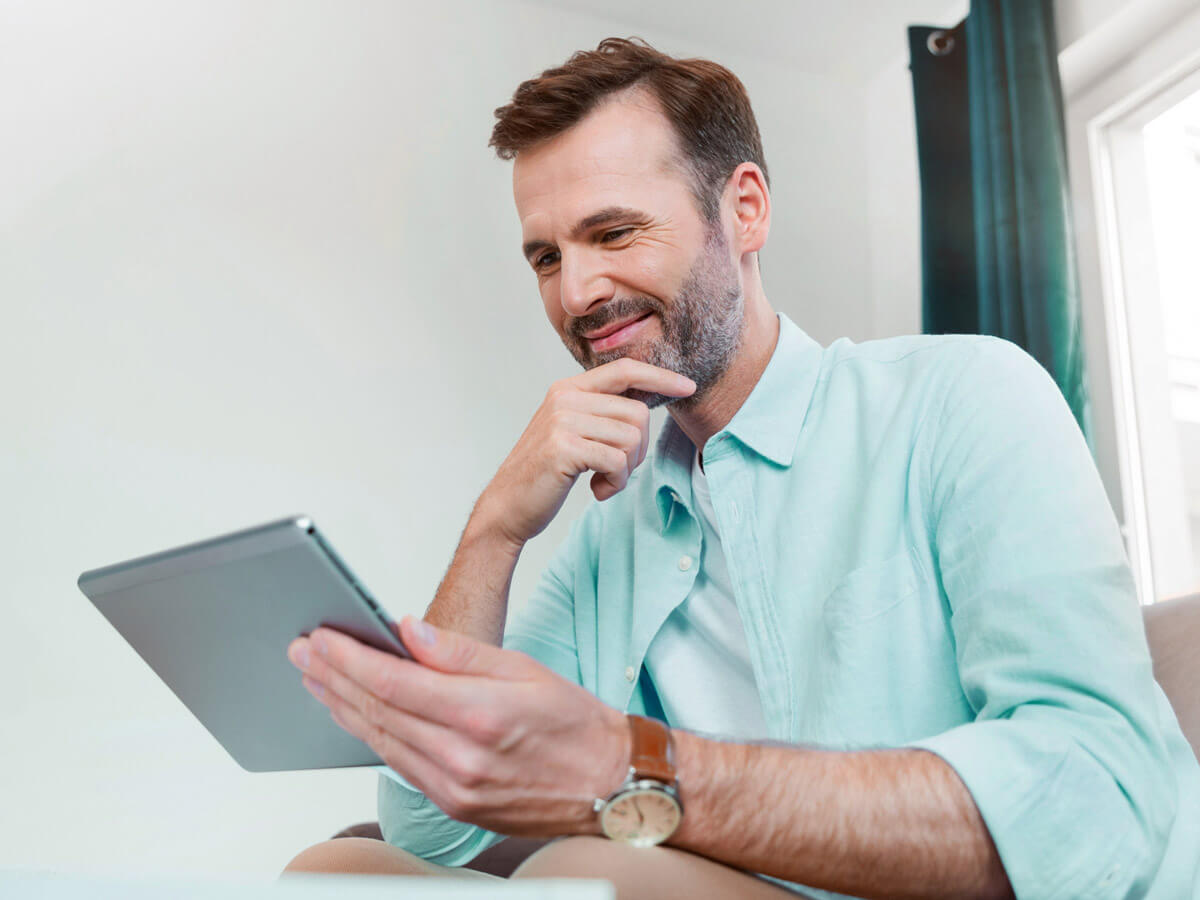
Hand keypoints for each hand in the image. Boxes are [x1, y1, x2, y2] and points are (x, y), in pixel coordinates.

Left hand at [286, 617, 629, 836]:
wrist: (609, 785)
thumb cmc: (576, 724)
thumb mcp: (526, 670)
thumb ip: (461, 653)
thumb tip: (409, 630)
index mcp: (481, 715)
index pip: (396, 682)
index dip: (350, 659)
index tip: (321, 638)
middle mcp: (461, 758)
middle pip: (378, 712)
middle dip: (333, 678)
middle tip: (302, 651)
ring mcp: (454, 788)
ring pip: (381, 741)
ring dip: (342, 707)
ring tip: (315, 678)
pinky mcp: (453, 806)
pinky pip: (400, 765)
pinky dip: (371, 736)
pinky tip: (355, 715)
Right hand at [481, 358, 695, 547]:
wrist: (507, 506)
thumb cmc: (546, 473)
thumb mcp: (571, 431)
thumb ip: (601, 413)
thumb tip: (647, 405)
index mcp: (568, 388)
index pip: (625, 370)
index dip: (660, 377)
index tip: (687, 387)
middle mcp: (565, 397)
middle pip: (637, 413)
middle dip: (639, 449)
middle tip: (618, 471)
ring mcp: (562, 421)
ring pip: (631, 438)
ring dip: (627, 469)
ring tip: (604, 481)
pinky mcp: (564, 448)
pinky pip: (618, 461)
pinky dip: (617, 483)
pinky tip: (598, 490)